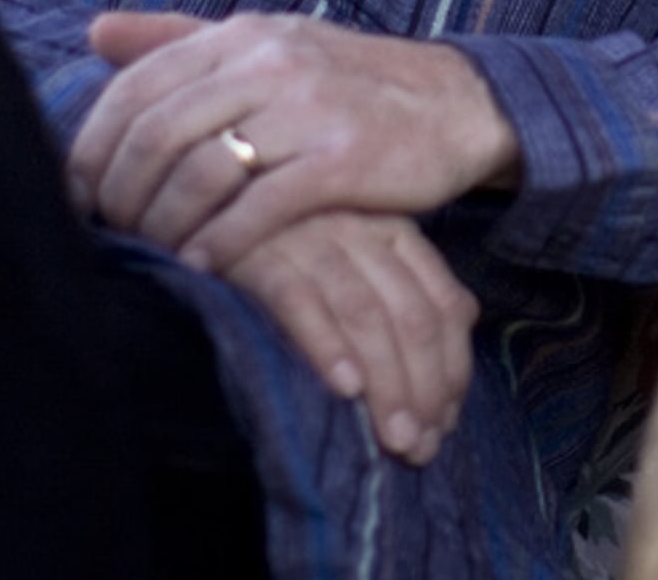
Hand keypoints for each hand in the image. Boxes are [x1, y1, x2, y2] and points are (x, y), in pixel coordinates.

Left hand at [68, 9, 520, 278]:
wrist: (455, 103)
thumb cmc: (345, 82)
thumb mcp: (266, 45)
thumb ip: (181, 39)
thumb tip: (95, 30)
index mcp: (241, 35)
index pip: (137, 86)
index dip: (94, 145)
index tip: (75, 193)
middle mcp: (270, 63)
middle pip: (158, 132)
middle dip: (120, 191)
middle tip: (107, 231)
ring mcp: (309, 110)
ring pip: (203, 172)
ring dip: (165, 223)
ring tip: (154, 251)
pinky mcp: (345, 160)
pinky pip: (261, 209)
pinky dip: (222, 243)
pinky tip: (205, 266)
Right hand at [223, 208, 476, 464]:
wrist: (204, 212)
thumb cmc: (290, 251)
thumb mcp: (357, 262)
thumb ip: (405, 298)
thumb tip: (452, 364)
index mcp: (394, 233)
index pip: (445, 305)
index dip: (453, 369)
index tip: (445, 423)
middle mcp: (360, 232)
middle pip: (411, 316)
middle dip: (425, 389)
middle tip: (420, 446)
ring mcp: (310, 240)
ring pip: (365, 315)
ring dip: (387, 383)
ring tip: (394, 437)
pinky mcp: (259, 256)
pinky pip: (298, 303)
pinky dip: (326, 346)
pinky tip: (345, 388)